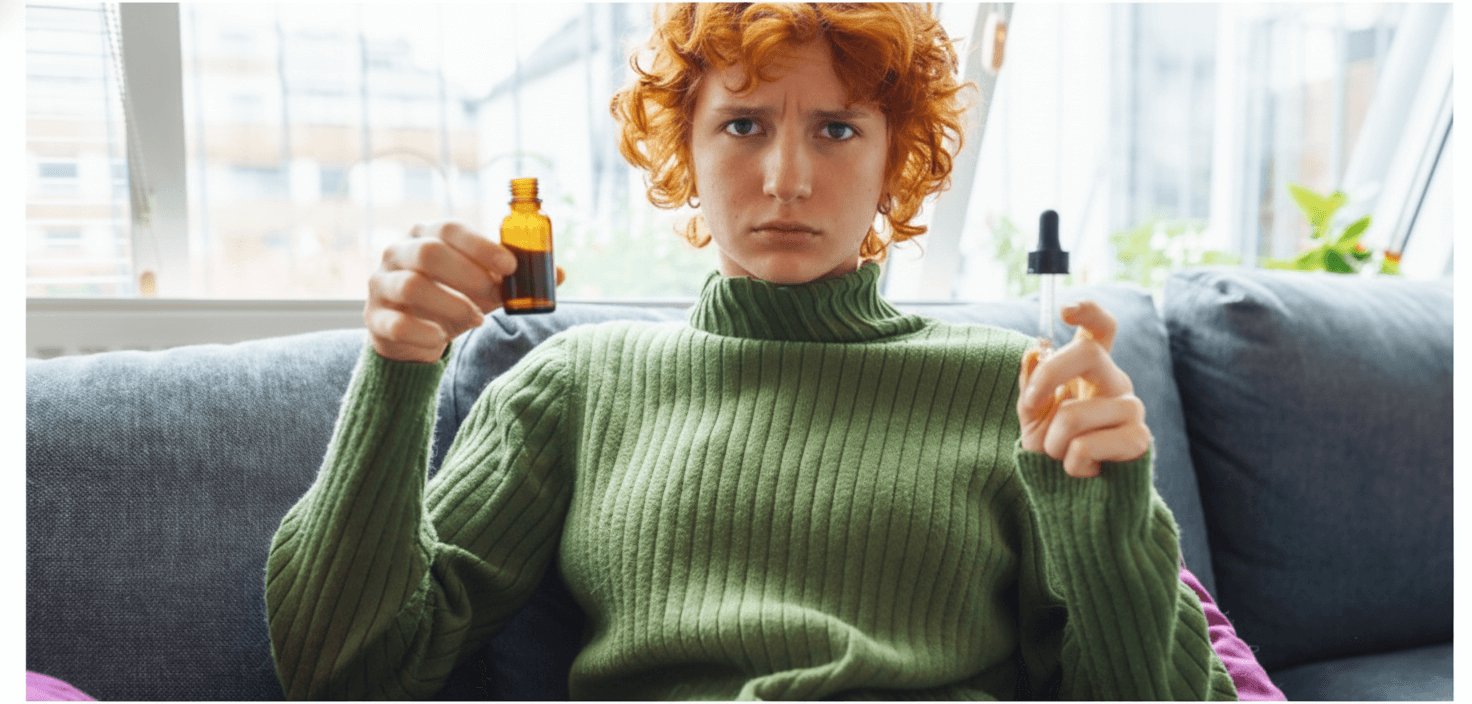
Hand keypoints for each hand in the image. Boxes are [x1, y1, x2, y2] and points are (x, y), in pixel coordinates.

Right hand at [365, 220, 565, 362]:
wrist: (411, 334)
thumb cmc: (451, 298)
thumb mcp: (483, 286)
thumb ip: (513, 278)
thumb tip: (559, 273)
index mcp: (424, 235)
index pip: (449, 228)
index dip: (481, 245)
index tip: (511, 266)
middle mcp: (397, 253)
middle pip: (428, 252)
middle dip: (468, 274)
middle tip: (493, 294)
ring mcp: (381, 285)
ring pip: (412, 287)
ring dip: (452, 305)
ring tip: (475, 319)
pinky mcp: (374, 319)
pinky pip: (398, 324)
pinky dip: (427, 333)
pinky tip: (443, 338)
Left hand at [1016, 300, 1151, 477]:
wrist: (1076, 494)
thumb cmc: (1055, 449)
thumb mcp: (1033, 415)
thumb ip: (1030, 384)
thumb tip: (1031, 352)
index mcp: (1091, 370)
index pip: (1101, 330)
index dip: (1088, 312)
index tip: (1064, 310)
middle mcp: (1115, 382)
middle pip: (1090, 353)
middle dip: (1049, 376)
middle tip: (1030, 404)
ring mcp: (1131, 409)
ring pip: (1074, 413)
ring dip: (1053, 441)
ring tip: (1061, 455)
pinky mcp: (1139, 439)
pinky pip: (1085, 445)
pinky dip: (1071, 463)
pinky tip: (1084, 470)